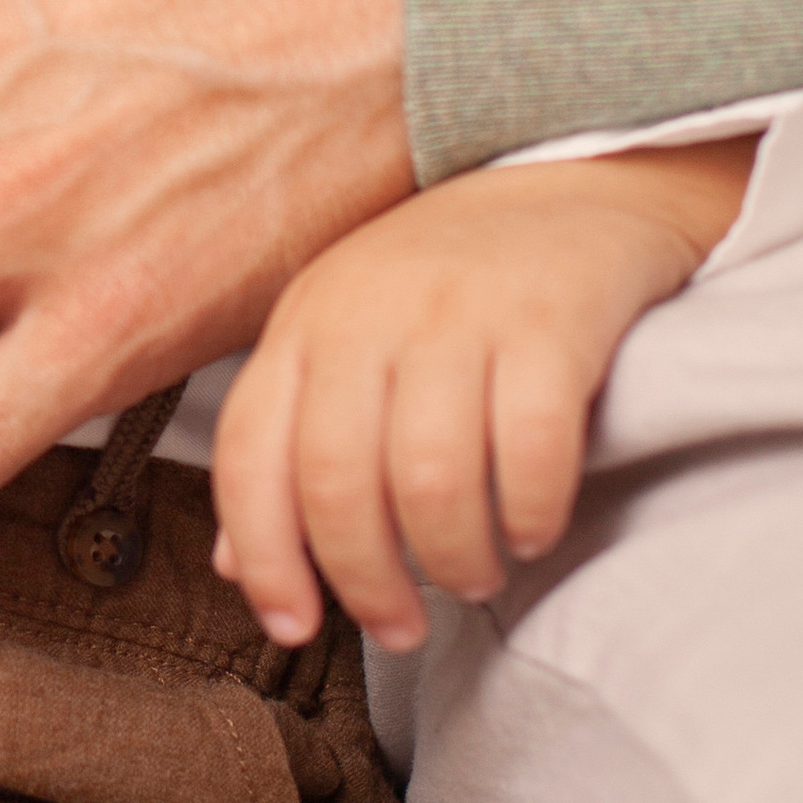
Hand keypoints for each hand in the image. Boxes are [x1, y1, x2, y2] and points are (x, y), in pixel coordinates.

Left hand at [213, 138, 757, 652]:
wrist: (570, 174)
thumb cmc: (443, 282)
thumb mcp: (343, 340)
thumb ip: (289, 441)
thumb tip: (232, 563)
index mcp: (303, 324)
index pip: (251, 456)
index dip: (264, 558)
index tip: (294, 628)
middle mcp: (367, 314)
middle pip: (339, 484)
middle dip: (368, 582)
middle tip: (401, 627)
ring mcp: (459, 312)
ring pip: (431, 479)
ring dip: (453, 557)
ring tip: (473, 576)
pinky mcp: (552, 318)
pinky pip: (532, 447)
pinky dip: (530, 511)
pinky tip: (532, 527)